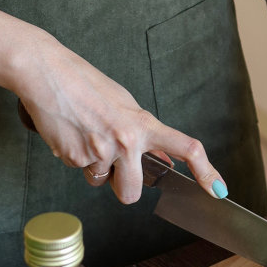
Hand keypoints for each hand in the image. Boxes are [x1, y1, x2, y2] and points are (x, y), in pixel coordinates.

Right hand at [12, 32, 225, 205]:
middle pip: (131, 193)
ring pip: (101, 183)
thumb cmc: (85, 84)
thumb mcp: (124, 104)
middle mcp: (125, 140)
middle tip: (111, 161)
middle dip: (121, 185)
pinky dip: (75, 158)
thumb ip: (144, 134)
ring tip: (86, 136)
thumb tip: (163, 159)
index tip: (218, 189)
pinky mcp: (73, 158)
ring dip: (95, 170)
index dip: (206, 171)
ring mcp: (99, 151)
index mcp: (142, 123)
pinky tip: (71, 133)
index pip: (186, 147)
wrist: (47, 73)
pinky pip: (79, 171)